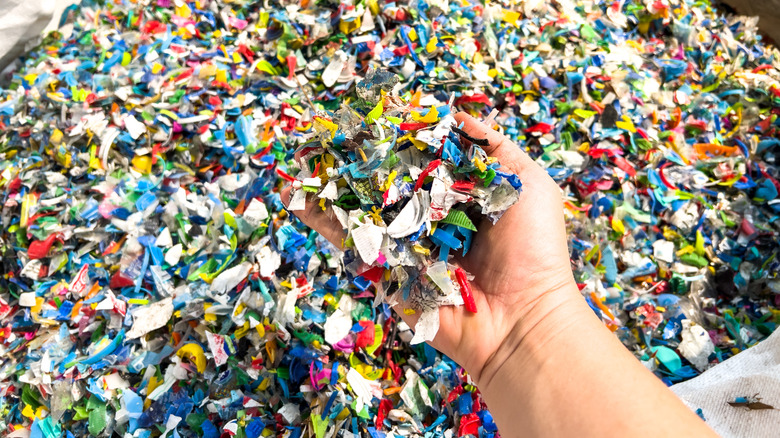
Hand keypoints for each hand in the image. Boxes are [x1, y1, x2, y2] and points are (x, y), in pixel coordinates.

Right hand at [281, 112, 579, 385]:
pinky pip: (352, 242)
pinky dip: (322, 219)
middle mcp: (430, 216)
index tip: (377, 108)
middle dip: (360, 154)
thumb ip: (492, 147)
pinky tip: (296, 196)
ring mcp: (406, 243)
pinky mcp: (387, 270)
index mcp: (461, 195)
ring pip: (363, 206)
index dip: (402, 134)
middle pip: (388, 178)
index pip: (425, 156)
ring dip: (331, 181)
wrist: (521, 319)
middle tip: (330, 127)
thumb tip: (452, 114)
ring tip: (302, 154)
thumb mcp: (526, 182)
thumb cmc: (532, 250)